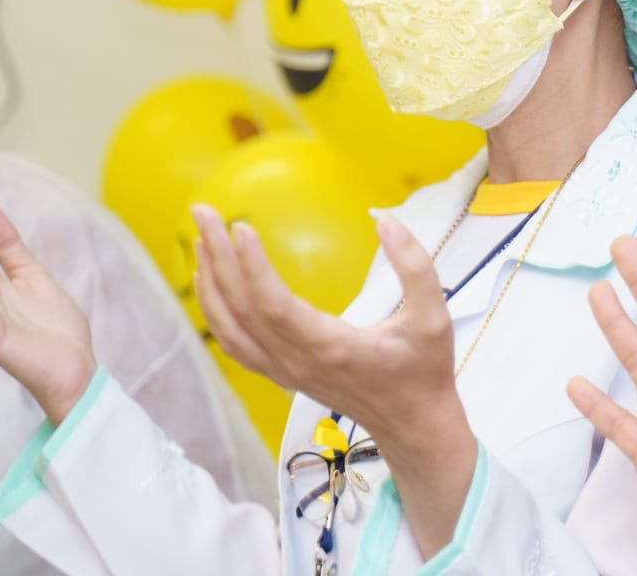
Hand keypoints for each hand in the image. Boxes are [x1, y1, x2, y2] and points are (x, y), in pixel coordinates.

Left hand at [193, 207, 474, 555]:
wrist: (412, 424)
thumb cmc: (423, 371)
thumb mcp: (434, 317)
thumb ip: (415, 265)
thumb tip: (385, 219)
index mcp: (330, 347)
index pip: (274, 305)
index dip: (252, 266)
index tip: (240, 226)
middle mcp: (297, 362)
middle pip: (241, 308)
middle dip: (219, 256)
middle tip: (204, 211)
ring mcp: (284, 371)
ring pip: (229, 327)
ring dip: (210, 281)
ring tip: (202, 237)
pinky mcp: (281, 373)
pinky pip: (234, 343)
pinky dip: (214, 310)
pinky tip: (210, 281)